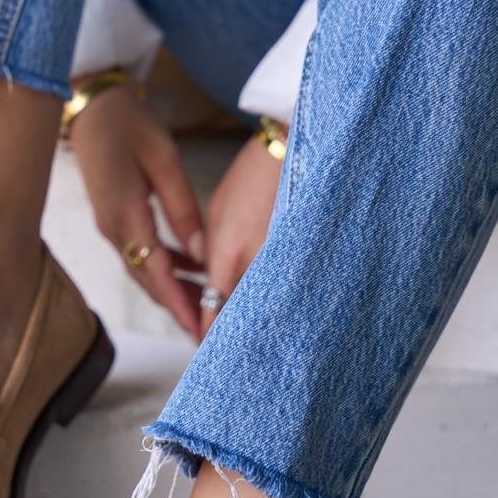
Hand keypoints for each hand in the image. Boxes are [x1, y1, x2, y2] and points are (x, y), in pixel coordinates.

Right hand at [68, 84, 205, 338]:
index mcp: (126, 213)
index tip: (198, 325)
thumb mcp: (164, 160)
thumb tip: (202, 250)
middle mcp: (113, 227)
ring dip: (171, 289)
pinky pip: (140, 253)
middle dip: (177, 306)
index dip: (178, 300)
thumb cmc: (129, 124)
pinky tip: (189, 267)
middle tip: (207, 328)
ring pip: (143, 269)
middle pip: (148, 279)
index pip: (155, 269)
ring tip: (205, 302)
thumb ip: (183, 208)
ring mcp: (109, 225)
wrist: (90, 108)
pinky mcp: (113, 219)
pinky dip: (164, 267)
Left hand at [200, 133, 283, 336]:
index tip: (201, 344)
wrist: (294, 154)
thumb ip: (210, 249)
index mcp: (229, 254)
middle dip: (226, 329)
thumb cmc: (252, 177)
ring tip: (237, 318)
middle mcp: (255, 265)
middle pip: (238, 314)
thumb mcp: (218, 211)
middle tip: (217, 340)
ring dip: (246, 312)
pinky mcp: (296, 257)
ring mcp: (279, 264)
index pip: (214, 308)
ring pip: (257, 303)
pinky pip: (276, 285)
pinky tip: (260, 294)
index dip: (206, 331)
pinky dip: (265, 293)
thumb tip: (208, 274)